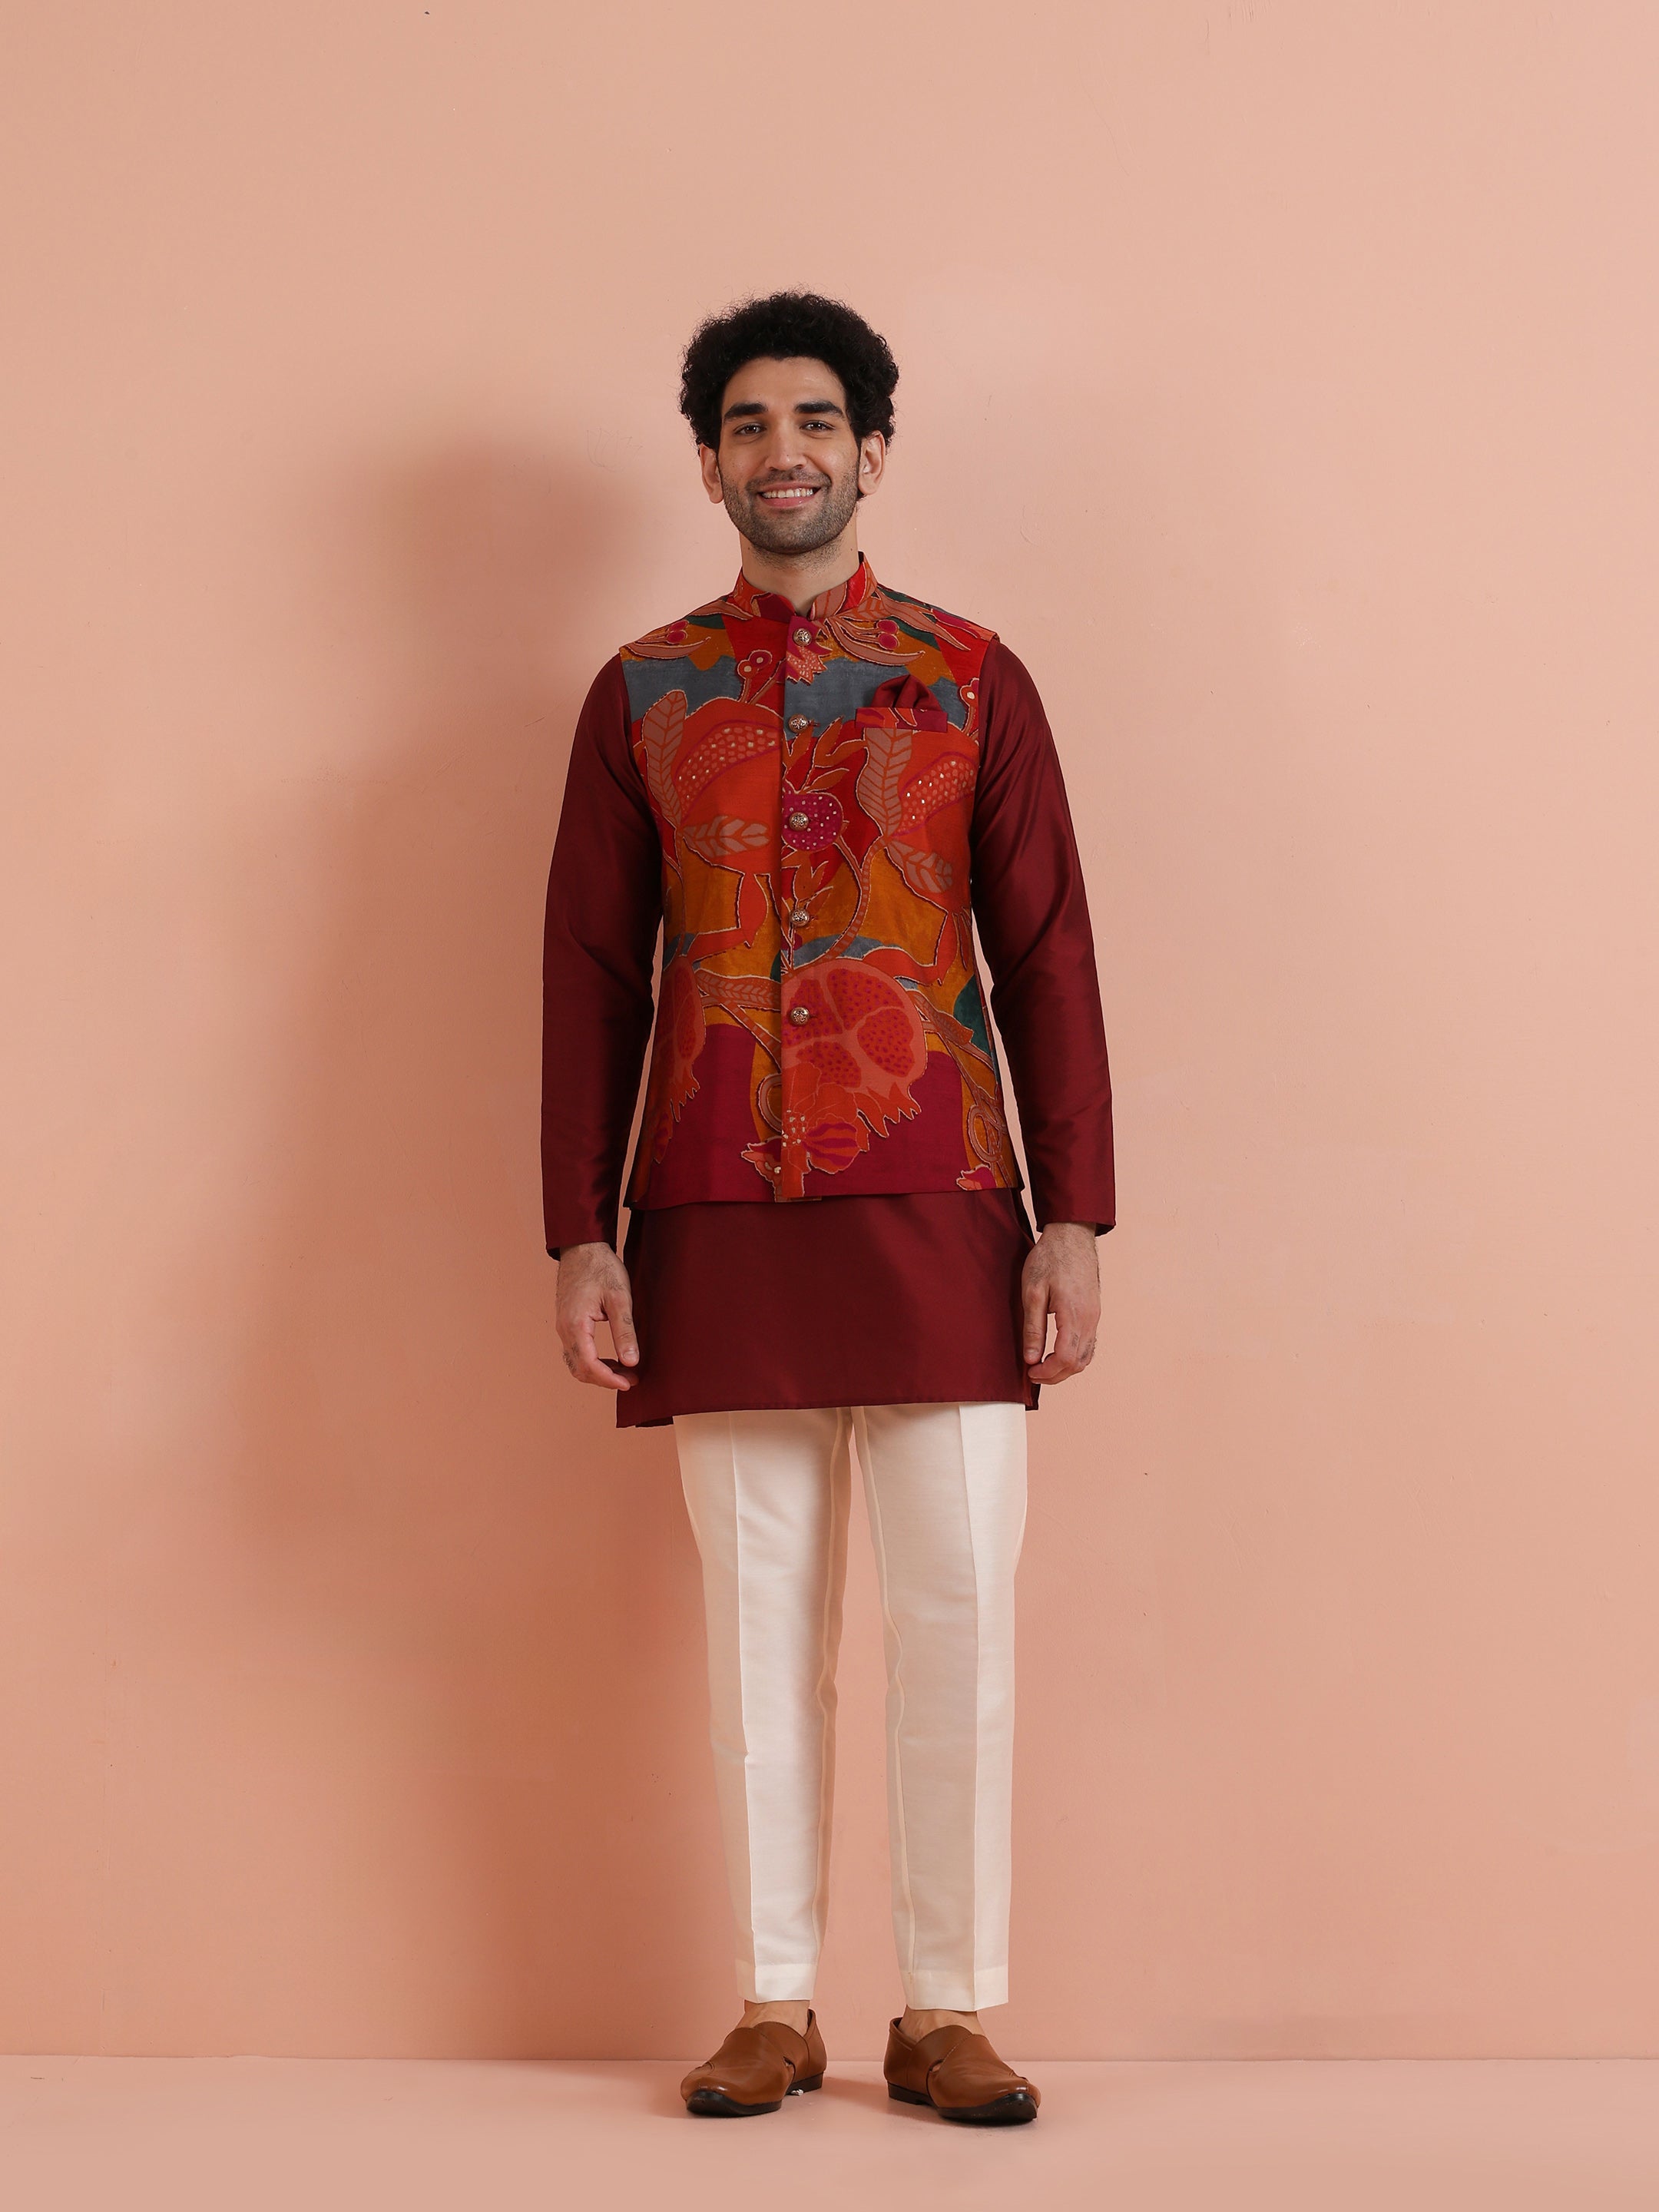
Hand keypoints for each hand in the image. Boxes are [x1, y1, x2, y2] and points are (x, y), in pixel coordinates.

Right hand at [555, 1241, 639, 1389]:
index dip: (609, 1380)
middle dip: (605, 1379)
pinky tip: (610, 1359)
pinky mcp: (565, 1323)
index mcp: (575, 1325)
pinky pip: (575, 1352)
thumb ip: (625, 1332)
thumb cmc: (602, 1268)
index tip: (629, 1383)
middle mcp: (564, 1329)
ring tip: (624, 1371)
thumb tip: (631, 1362)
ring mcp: (562, 1327)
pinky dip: (591, 1361)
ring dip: (598, 1372)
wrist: (582, 1248)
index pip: (589, 1365)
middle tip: (631, 1379)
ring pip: (575, 1362)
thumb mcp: (620, 1298)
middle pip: (580, 1369)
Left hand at [1020, 1221, 1099, 1384]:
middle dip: (1055, 1375)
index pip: (1065, 1358)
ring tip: (1044, 1366)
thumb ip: (1033, 1328)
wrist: (1072, 1236)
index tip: (1030, 1372)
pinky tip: (1059, 1353)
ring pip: (1086, 1356)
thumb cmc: (1050, 1259)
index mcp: (1074, 1315)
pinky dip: (1076, 1356)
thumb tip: (1031, 1358)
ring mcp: (1095, 1316)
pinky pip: (1090, 1344)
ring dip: (1066, 1368)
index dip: (1047, 1372)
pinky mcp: (1095, 1312)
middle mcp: (1090, 1319)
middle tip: (1033, 1373)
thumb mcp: (1033, 1292)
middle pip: (1078, 1363)